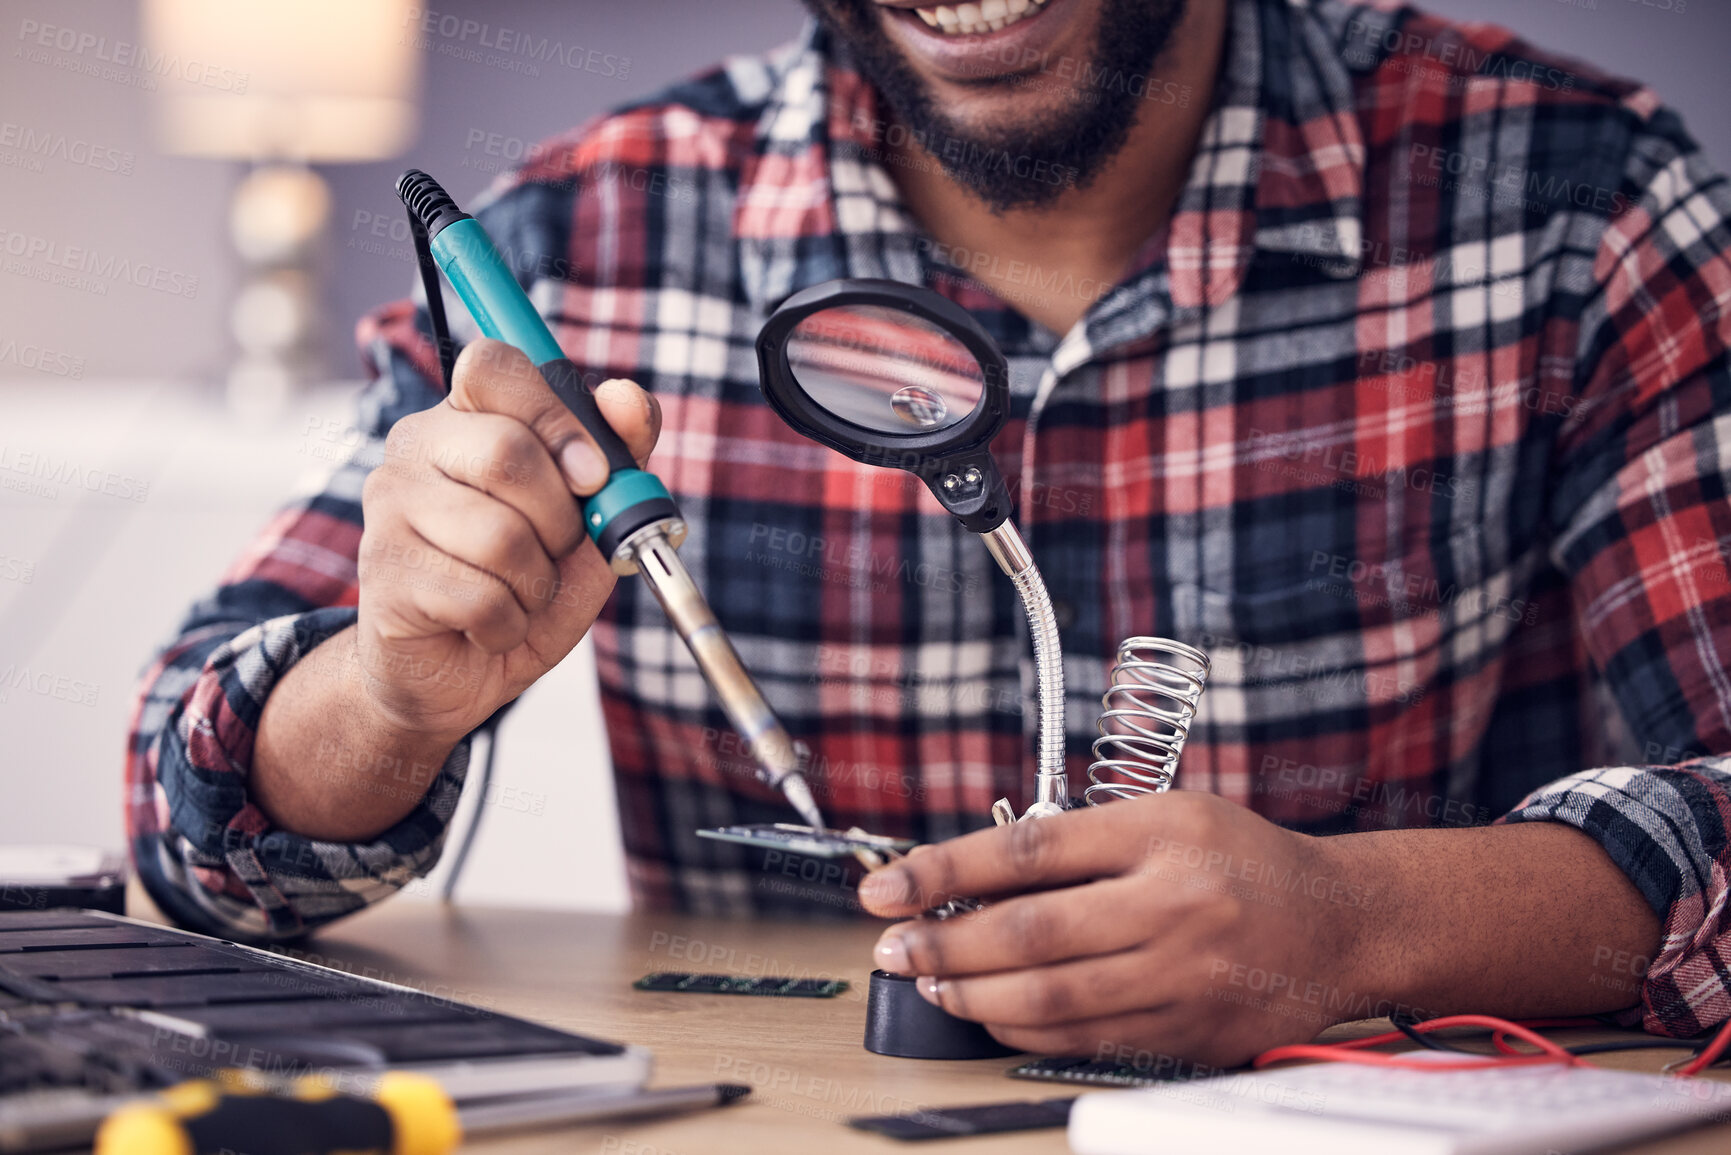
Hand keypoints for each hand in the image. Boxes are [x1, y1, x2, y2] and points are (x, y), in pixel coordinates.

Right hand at [355, 338, 659, 740]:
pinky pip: (481, 597)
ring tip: (518, 594)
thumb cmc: (524, 585)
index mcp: (466, 417)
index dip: (557, 418)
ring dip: (537, 583)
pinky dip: (510, 624)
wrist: (458, 673)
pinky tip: (489, 626)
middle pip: (508, 452)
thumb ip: (617, 457)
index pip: (494, 366)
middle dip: (561, 520)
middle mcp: (415, 446)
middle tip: (555, 552)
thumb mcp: (590, 522)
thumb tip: (630, 400)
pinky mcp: (382, 573)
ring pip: (499, 535)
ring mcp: (388, 507)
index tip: (593, 474)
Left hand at [856, 792, 1371, 1066]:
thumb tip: (973, 875)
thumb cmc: (1243, 860)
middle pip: (1030, 932)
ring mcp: (1184, 974)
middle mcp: (1173, 903)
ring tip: (929, 983)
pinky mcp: (1190, 1031)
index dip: (944, 869)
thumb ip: (1080, 841)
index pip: (1029, 850)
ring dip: (973, 994)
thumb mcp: (1168, 815)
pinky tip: (988, 1015)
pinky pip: (1085, 1037)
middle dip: (943, 943)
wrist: (1343, 924)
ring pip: (1051, 997)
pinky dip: (1022, 1030)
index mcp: (1162, 832)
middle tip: (892, 948)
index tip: (887, 885)